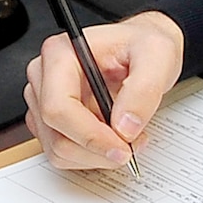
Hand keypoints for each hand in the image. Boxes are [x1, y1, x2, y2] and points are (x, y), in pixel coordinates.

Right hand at [23, 11, 183, 169]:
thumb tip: (125, 126)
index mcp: (60, 54)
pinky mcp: (51, 121)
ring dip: (96, 156)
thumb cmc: (143, 46)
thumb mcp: (158, 54)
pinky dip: (91, 155)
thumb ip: (144, 88)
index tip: (121, 147)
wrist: (143, 51)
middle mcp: (45, 77)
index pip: (58, 107)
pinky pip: (64, 153)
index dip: (89, 136)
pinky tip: (113, 139)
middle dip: (97, 150)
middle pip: (56, 134)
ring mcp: (44, 101)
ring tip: (127, 139)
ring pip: (58, 149)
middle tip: (132, 146)